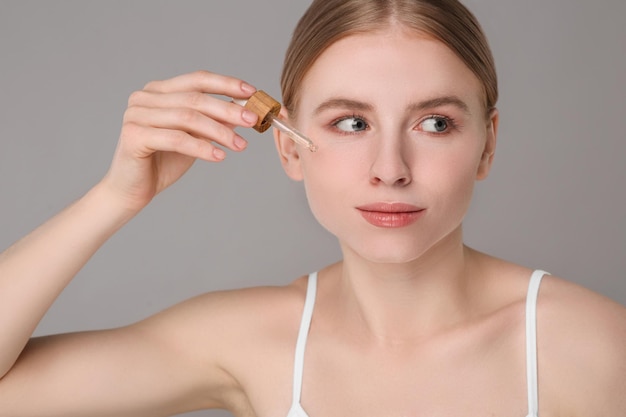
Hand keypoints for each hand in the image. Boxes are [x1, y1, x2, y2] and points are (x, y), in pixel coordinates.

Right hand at [101, 70, 258, 211]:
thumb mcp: (195, 138)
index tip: (252, 92)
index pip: (197, 79)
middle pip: (195, 98)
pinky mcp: (134, 135)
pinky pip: (176, 138)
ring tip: (241, 145)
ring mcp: (136, 115)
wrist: (132, 191)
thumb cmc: (162, 162)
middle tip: (253, 120)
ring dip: (220, 131)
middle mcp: (145, 97)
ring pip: (188, 118)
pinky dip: (201, 147)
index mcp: (159, 91)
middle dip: (228, 110)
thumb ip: (213, 123)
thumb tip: (243, 111)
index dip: (226, 84)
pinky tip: (220, 156)